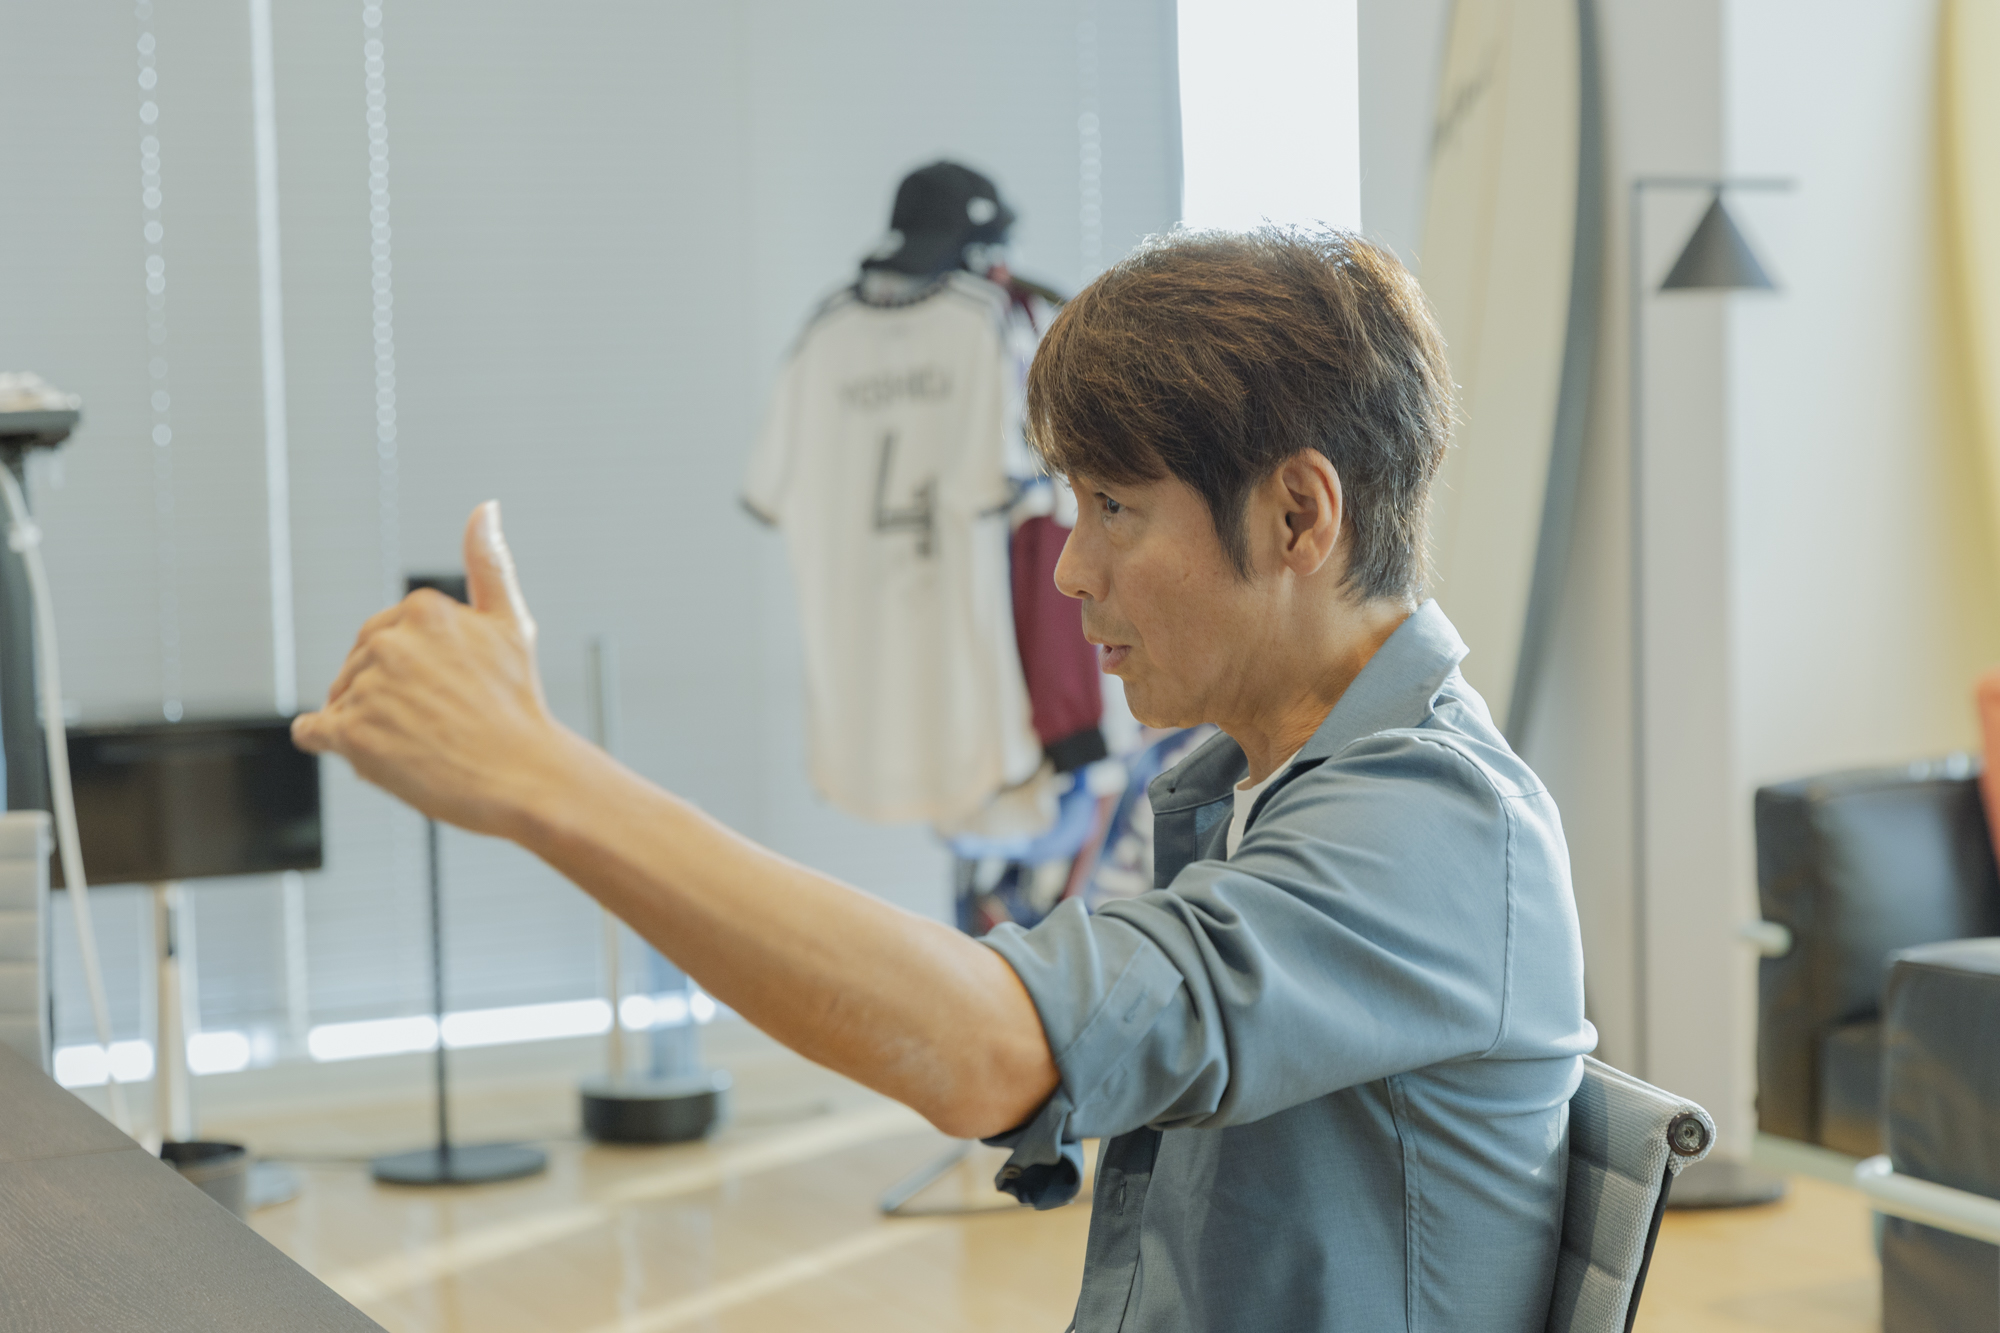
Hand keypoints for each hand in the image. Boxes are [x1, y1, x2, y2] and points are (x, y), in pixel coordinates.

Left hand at [293, 502, 576, 836]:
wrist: (526, 776)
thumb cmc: (520, 706)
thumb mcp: (511, 625)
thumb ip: (489, 563)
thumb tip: (484, 507)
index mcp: (422, 608)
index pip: (382, 638)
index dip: (407, 672)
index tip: (442, 695)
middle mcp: (389, 641)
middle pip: (356, 669)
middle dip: (381, 696)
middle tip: (431, 725)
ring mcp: (367, 687)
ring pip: (341, 704)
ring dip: (366, 725)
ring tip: (416, 745)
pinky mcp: (351, 733)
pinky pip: (313, 731)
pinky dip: (326, 740)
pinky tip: (363, 750)